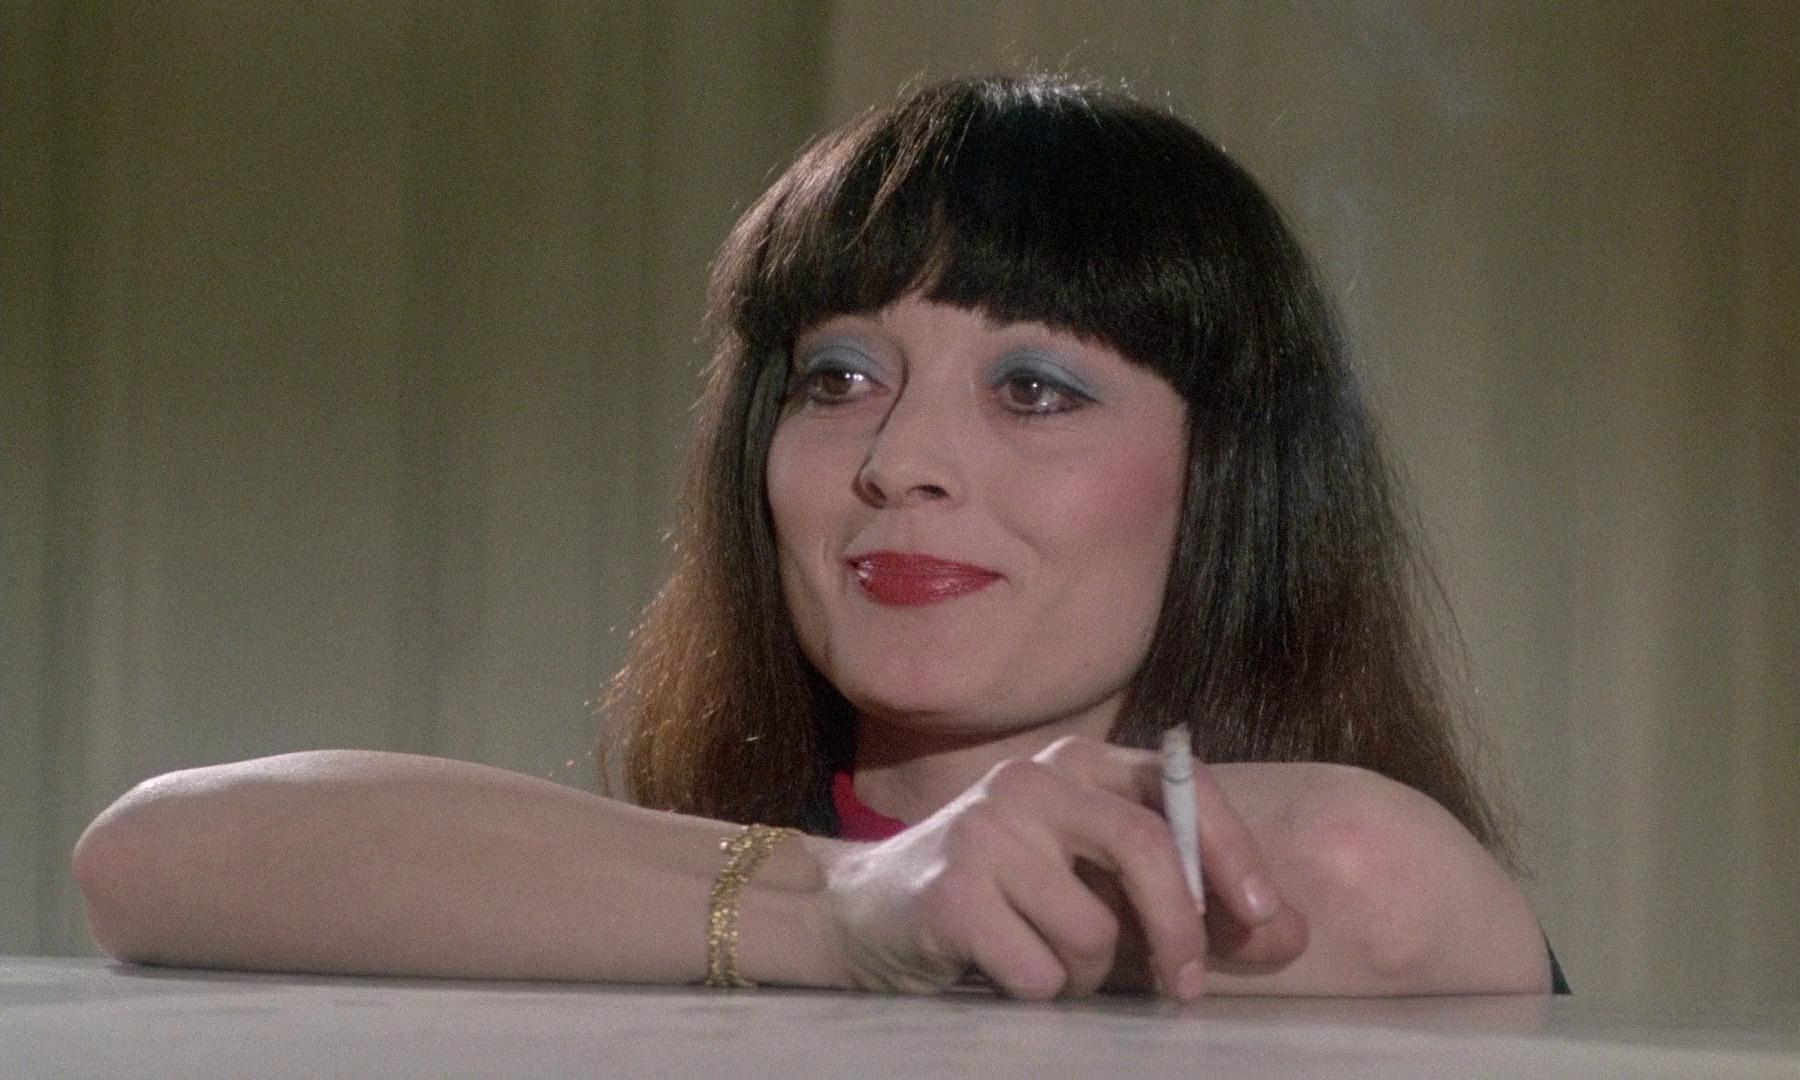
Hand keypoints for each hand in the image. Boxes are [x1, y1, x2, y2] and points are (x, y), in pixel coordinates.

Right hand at [817, 735, 1306, 999]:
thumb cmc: (1001, 896)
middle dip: (1181, 930)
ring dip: (1088, 975)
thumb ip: (1187, 899)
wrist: (864, 913)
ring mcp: (985, 828)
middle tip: (1187, 989)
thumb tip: (1290, 934)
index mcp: (1078, 762)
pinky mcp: (950, 890)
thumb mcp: (1095, 881)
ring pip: (1092, 929)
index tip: (1265, 919)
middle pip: (1143, 849)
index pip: (1178, 788)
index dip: (1233, 854)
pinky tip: (1005, 970)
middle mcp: (1033, 778)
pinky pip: (1039, 969)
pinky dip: (1039, 992)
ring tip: (1050, 962)